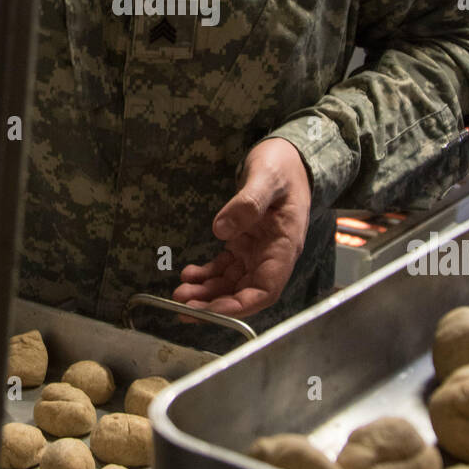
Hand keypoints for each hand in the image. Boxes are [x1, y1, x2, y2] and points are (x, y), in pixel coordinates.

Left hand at [172, 139, 311, 319]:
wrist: (288, 158)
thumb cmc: (282, 166)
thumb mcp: (266, 178)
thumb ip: (248, 203)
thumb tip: (221, 230)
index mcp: (284, 245)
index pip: (266, 290)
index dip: (240, 305)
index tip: (212, 310)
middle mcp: (273, 254)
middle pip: (245, 292)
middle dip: (215, 303)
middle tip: (183, 305)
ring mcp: (259, 250)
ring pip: (233, 283)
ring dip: (207, 292)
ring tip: (180, 291)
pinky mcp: (246, 243)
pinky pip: (226, 267)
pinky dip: (208, 274)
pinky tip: (190, 273)